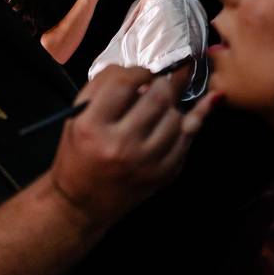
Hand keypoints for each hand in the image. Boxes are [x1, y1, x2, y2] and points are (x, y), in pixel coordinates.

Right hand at [49, 65, 220, 226]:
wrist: (83, 203)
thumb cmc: (78, 153)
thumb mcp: (78, 115)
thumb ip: (104, 86)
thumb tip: (140, 72)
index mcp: (92, 127)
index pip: (124, 83)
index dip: (137, 71)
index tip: (140, 74)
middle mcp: (119, 145)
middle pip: (157, 96)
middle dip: (160, 83)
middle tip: (157, 84)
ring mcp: (145, 163)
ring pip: (176, 116)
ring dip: (171, 105)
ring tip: (159, 107)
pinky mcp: (164, 175)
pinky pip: (188, 138)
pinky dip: (190, 122)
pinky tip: (196, 109)